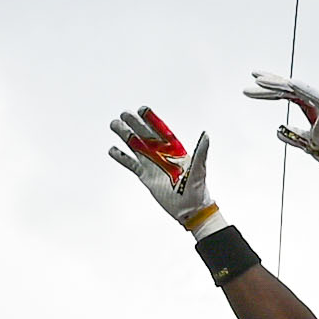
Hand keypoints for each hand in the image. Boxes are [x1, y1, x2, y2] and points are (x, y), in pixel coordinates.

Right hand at [107, 107, 221, 234]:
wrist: (190, 209)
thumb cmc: (197, 189)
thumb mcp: (199, 169)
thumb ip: (201, 151)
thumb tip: (206, 135)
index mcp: (174, 149)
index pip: (161, 130)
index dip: (151, 119)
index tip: (142, 109)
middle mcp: (161, 153)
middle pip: (145, 134)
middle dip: (134, 123)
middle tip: (124, 114)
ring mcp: (152, 164)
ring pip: (136, 146)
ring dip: (125, 135)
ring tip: (114, 125)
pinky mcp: (146, 176)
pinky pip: (131, 164)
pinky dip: (122, 157)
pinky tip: (112, 149)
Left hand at [246, 75, 318, 183]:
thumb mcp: (308, 144)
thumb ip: (294, 136)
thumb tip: (279, 130)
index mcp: (313, 108)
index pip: (288, 95)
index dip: (270, 91)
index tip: (254, 87)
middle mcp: (318, 103)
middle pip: (289, 90)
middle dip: (269, 85)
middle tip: (253, 78)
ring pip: (297, 90)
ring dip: (278, 85)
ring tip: (260, 80)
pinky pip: (315, 97)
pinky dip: (304, 89)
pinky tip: (290, 83)